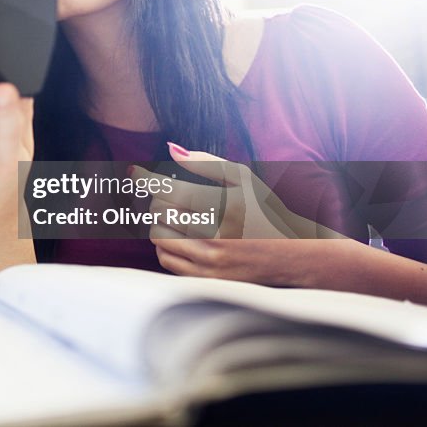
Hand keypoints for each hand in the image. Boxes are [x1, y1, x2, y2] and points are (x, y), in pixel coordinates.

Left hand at [141, 145, 343, 285]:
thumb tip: (171, 149)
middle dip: (159, 200)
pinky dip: (164, 245)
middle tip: (169, 196)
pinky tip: (179, 236)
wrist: (293, 255)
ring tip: (176, 216)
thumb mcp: (244, 178)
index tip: (134, 172)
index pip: (172, 190)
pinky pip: (165, 259)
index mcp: (227, 206)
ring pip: (158, 236)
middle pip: (160, 212)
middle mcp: (218, 235)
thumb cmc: (265, 210)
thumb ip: (207, 162)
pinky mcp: (206, 278)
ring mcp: (211, 261)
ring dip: (160, 223)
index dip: (148, 179)